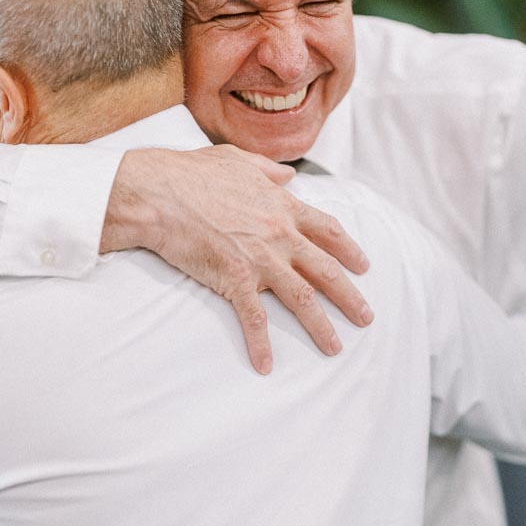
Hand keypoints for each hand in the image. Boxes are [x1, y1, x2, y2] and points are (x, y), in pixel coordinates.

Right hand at [101, 145, 373, 373]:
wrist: (159, 194)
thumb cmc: (191, 173)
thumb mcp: (237, 160)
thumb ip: (268, 170)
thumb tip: (288, 175)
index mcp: (282, 206)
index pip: (327, 230)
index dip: (349, 249)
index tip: (363, 266)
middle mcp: (279, 234)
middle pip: (326, 270)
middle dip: (349, 297)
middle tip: (365, 318)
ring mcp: (260, 258)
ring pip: (302, 298)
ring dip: (321, 326)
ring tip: (334, 347)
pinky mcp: (234, 278)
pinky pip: (253, 318)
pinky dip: (261, 344)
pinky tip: (265, 365)